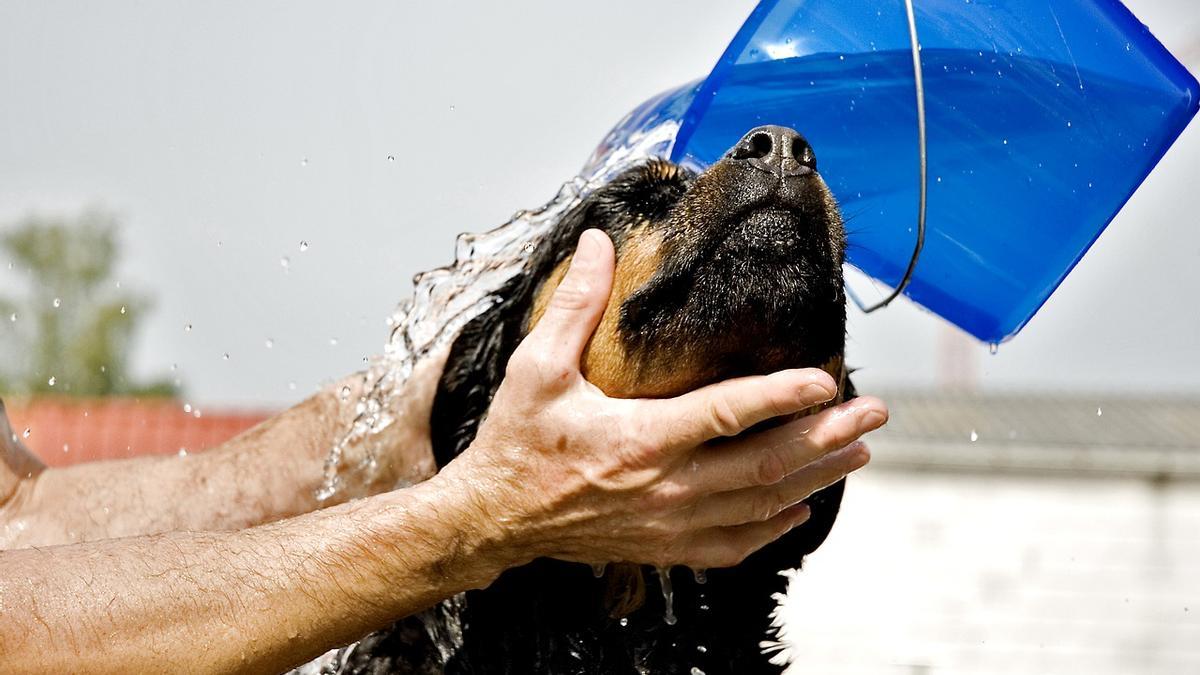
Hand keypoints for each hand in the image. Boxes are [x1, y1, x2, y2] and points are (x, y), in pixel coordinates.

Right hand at [435, 229, 886, 570]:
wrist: (493, 519)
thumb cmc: (516, 443)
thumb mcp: (537, 367)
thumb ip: (576, 304)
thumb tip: (599, 241)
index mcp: (638, 439)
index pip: (728, 413)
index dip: (784, 394)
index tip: (829, 378)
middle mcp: (664, 487)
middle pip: (765, 464)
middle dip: (827, 436)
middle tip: (874, 412)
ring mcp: (668, 524)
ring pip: (761, 505)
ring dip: (815, 476)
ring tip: (857, 450)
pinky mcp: (663, 547)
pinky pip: (734, 545)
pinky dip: (774, 527)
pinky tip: (800, 505)